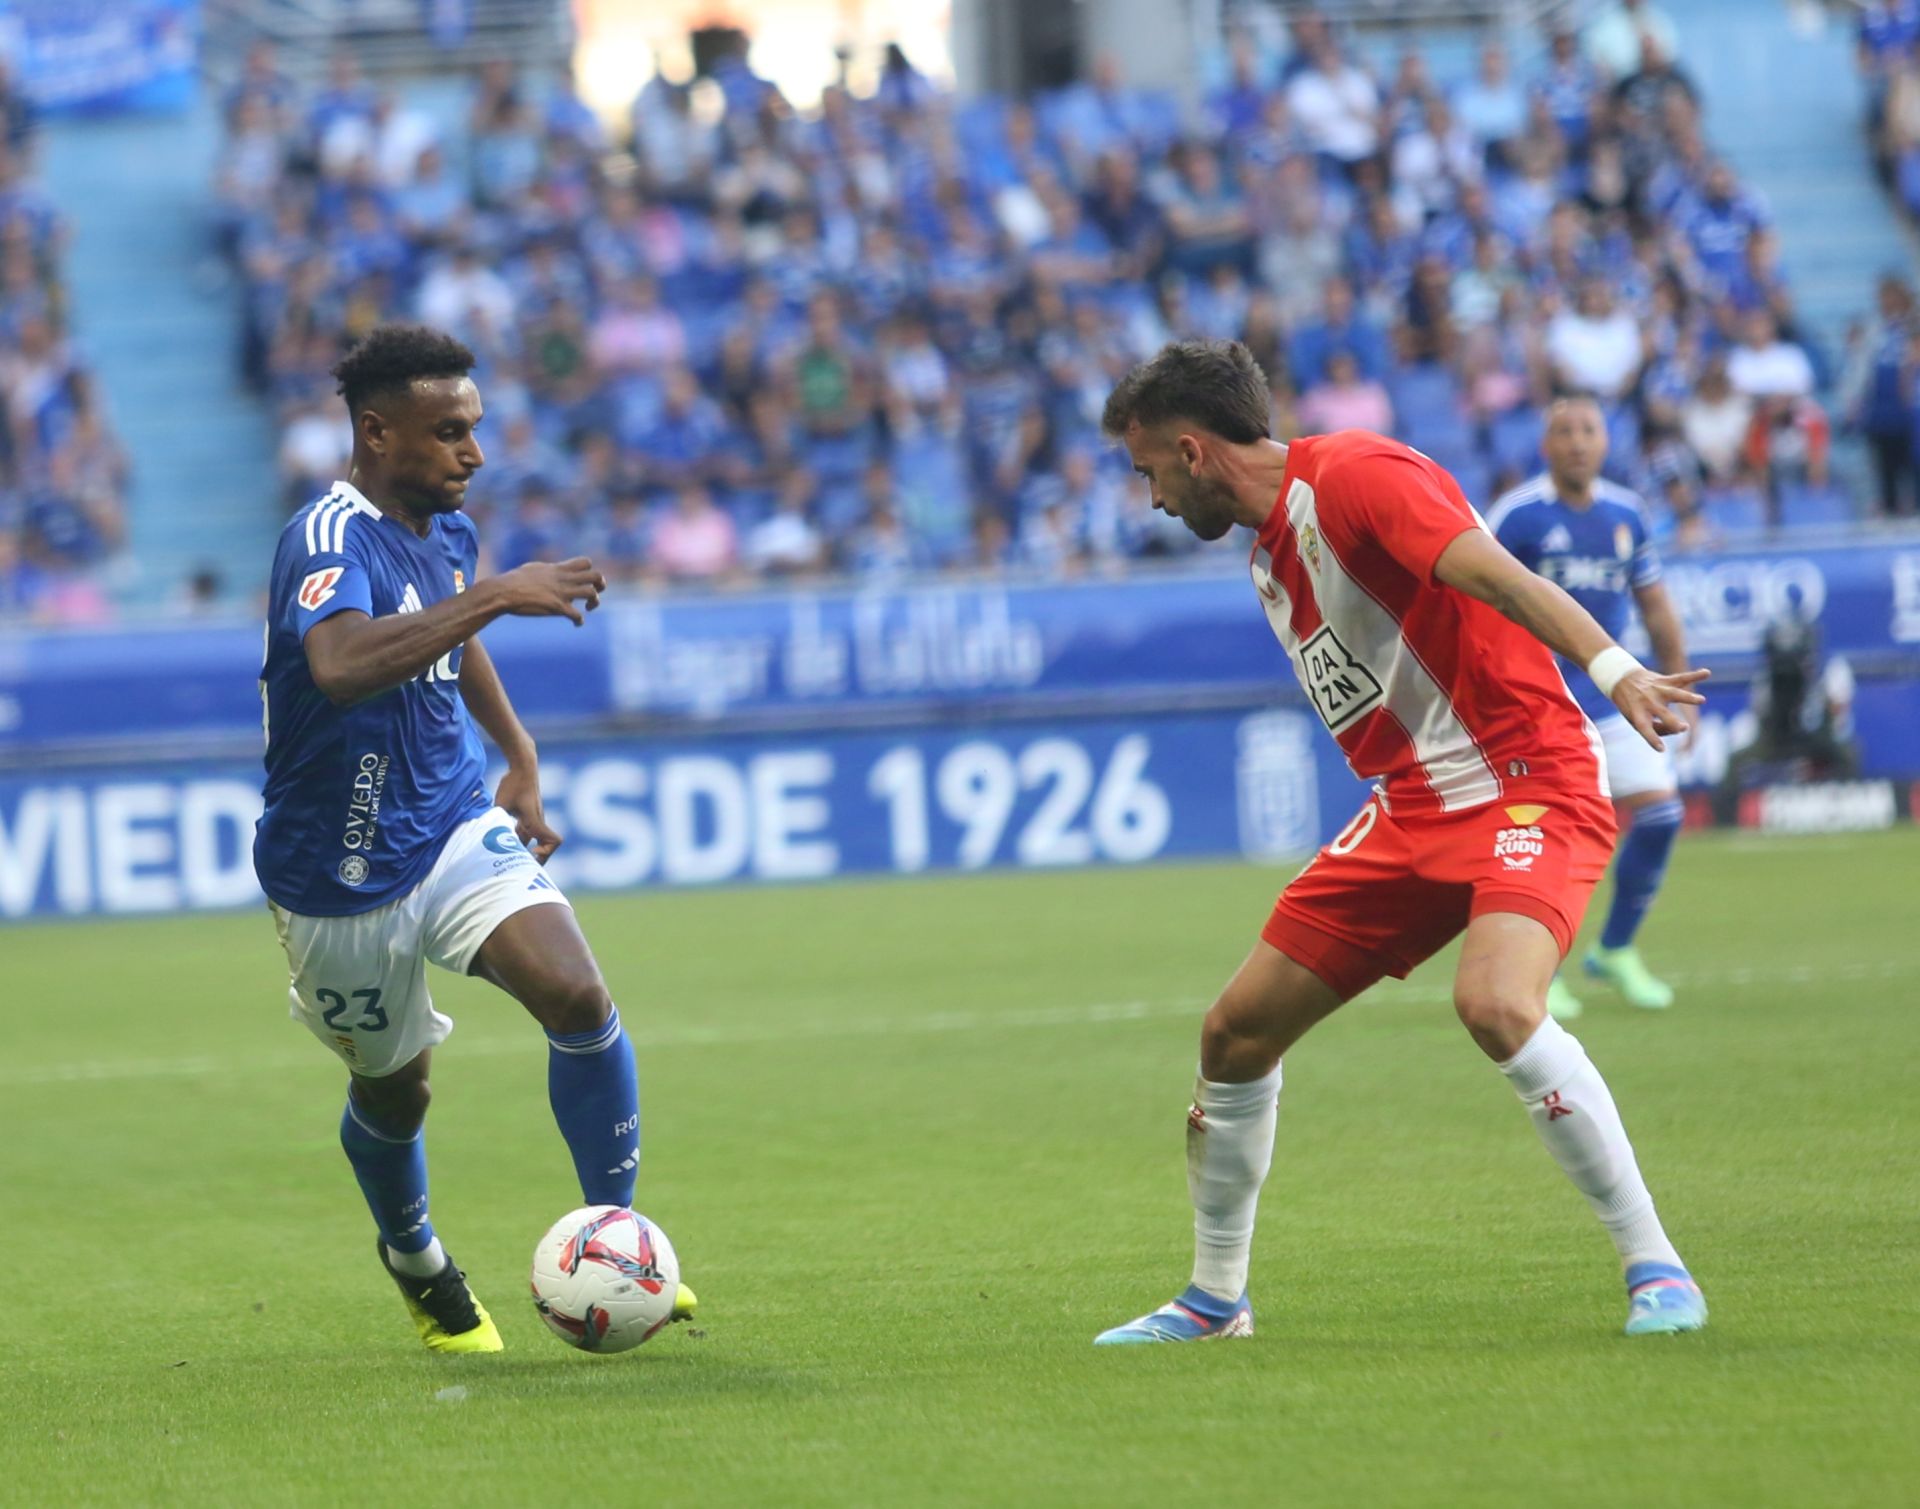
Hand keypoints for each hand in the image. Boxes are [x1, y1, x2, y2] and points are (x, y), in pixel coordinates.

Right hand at [491, 558, 606, 625]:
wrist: (504, 592)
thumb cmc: (514, 581)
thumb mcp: (535, 569)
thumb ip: (548, 570)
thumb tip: (551, 570)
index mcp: (559, 569)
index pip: (586, 562)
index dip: (590, 571)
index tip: (584, 580)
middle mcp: (564, 579)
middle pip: (596, 575)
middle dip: (601, 585)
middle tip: (595, 593)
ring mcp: (562, 593)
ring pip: (591, 593)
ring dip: (595, 602)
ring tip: (588, 608)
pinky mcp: (557, 607)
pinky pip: (577, 615)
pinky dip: (580, 620)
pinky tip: (576, 623)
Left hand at [495, 763, 561, 863]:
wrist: (523, 766)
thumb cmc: (514, 784)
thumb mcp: (501, 804)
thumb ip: (496, 820)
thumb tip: (482, 835)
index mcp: (535, 821)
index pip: (554, 841)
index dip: (546, 852)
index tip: (531, 852)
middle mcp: (538, 821)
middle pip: (546, 845)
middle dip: (536, 857)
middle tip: (520, 864)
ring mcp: (535, 817)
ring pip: (534, 838)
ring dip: (525, 847)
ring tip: (508, 853)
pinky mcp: (529, 813)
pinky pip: (528, 830)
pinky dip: (520, 837)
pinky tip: (504, 836)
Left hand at [1612, 667, 1709, 752]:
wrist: (1621, 678)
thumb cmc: (1632, 706)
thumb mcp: (1634, 720)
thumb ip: (1655, 728)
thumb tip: (1678, 730)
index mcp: (1637, 714)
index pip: (1644, 728)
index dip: (1652, 739)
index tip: (1661, 749)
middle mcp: (1647, 702)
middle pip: (1663, 713)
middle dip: (1673, 722)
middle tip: (1684, 728)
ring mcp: (1657, 690)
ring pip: (1674, 694)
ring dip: (1688, 697)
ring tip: (1702, 700)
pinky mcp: (1664, 680)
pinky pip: (1681, 677)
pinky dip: (1694, 675)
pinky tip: (1706, 673)